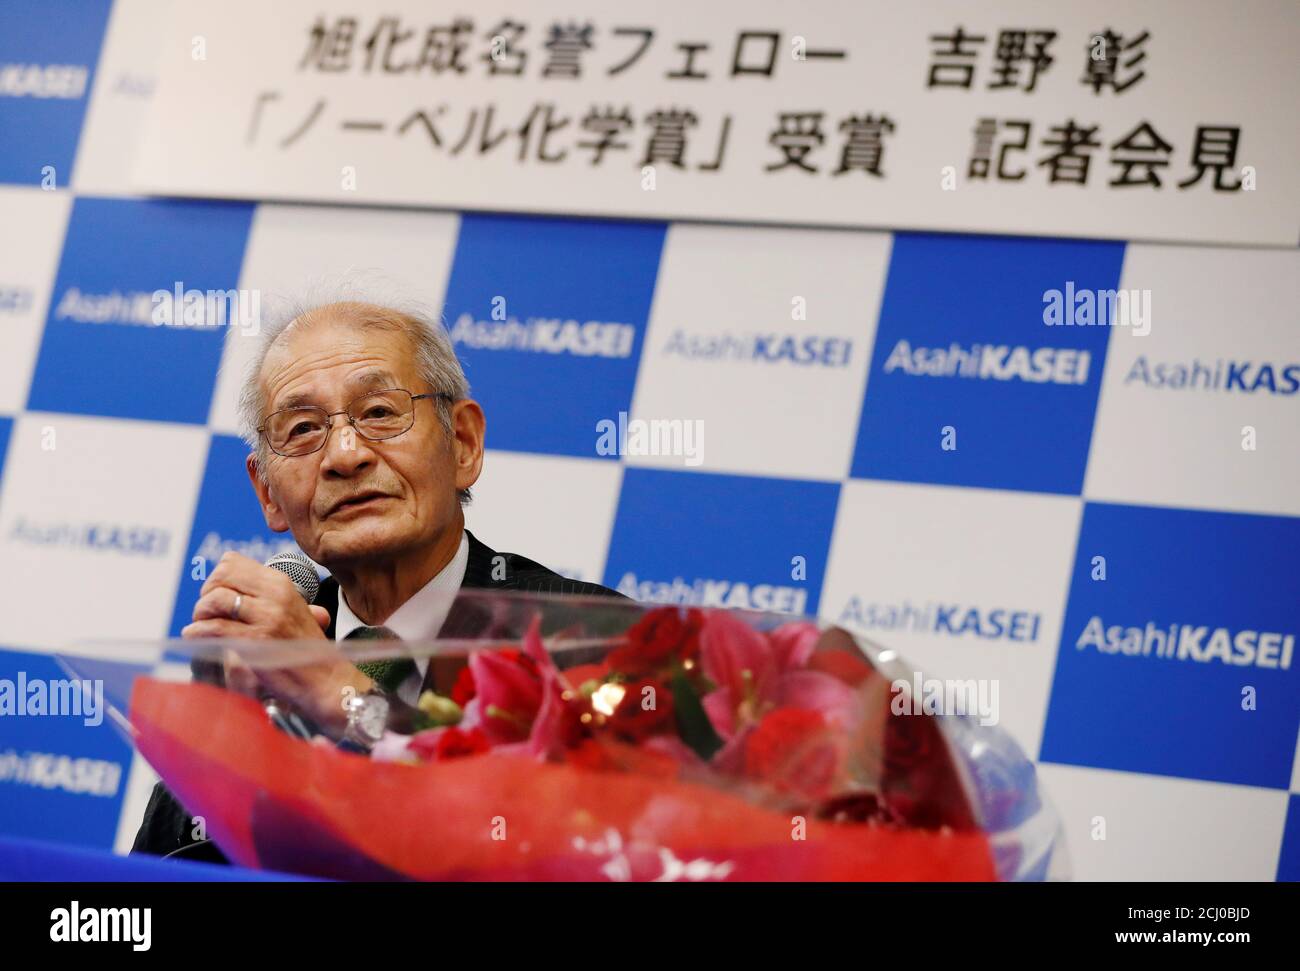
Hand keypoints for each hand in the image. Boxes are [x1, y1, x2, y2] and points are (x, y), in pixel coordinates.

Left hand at [184, 551, 329, 640]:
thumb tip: (224, 585)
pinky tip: (196, 637)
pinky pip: (214, 627)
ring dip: (201, 613)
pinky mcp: (254, 640)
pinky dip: (198, 632)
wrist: (322, 678)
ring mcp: (266, 617)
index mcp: (281, 583)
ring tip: (202, 625)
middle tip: (207, 612)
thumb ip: (262, 595)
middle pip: (220, 575)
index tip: (217, 595)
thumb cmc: (303, 649)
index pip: (232, 561)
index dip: (218, 578)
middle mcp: (275, 595)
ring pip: (215, 599)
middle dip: (206, 593)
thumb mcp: (290, 609)